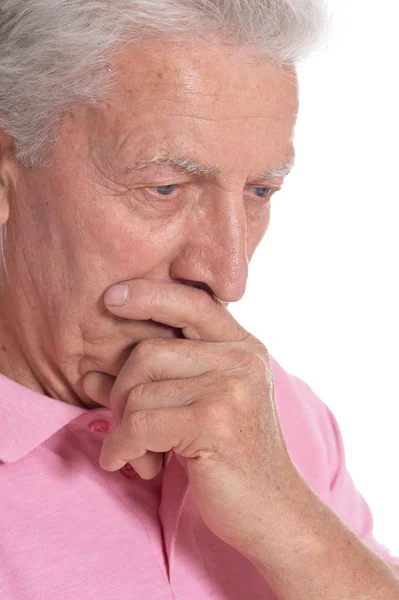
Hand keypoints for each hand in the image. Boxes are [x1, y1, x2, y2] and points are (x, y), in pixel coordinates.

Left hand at [83, 279, 298, 554]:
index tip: (111, 298)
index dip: (148, 295)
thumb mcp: (200, 406)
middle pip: (148, 352)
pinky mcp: (214, 422)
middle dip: (121, 392)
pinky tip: (127, 464)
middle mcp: (242, 359)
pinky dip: (121, 447)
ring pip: (138, 391)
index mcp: (243, 347)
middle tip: (127, 426)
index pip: (192, 303)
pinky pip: (138, 424)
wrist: (273, 511)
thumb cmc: (230, 456)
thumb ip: (157, 381)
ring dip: (124, 429)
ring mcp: (231, 388)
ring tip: (142, 454)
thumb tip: (91, 372)